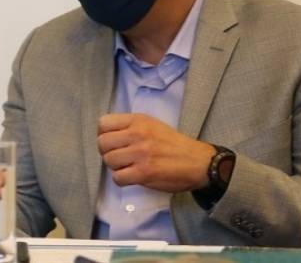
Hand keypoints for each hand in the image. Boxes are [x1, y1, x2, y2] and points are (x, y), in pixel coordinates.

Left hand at [97, 113, 215, 192]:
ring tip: (128, 167)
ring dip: (116, 167)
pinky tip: (132, 176)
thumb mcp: (152, 124)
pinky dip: (122, 180)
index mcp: (138, 120)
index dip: (104, 134)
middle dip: (108, 152)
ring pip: (108, 161)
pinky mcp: (144, 172)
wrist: (198, 161)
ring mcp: (140, 153)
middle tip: (119, 157)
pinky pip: (117, 178)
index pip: (103, 123)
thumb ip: (130, 126)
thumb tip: (107, 134)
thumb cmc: (173, 144)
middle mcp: (137, 134)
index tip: (113, 141)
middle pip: (102, 143)